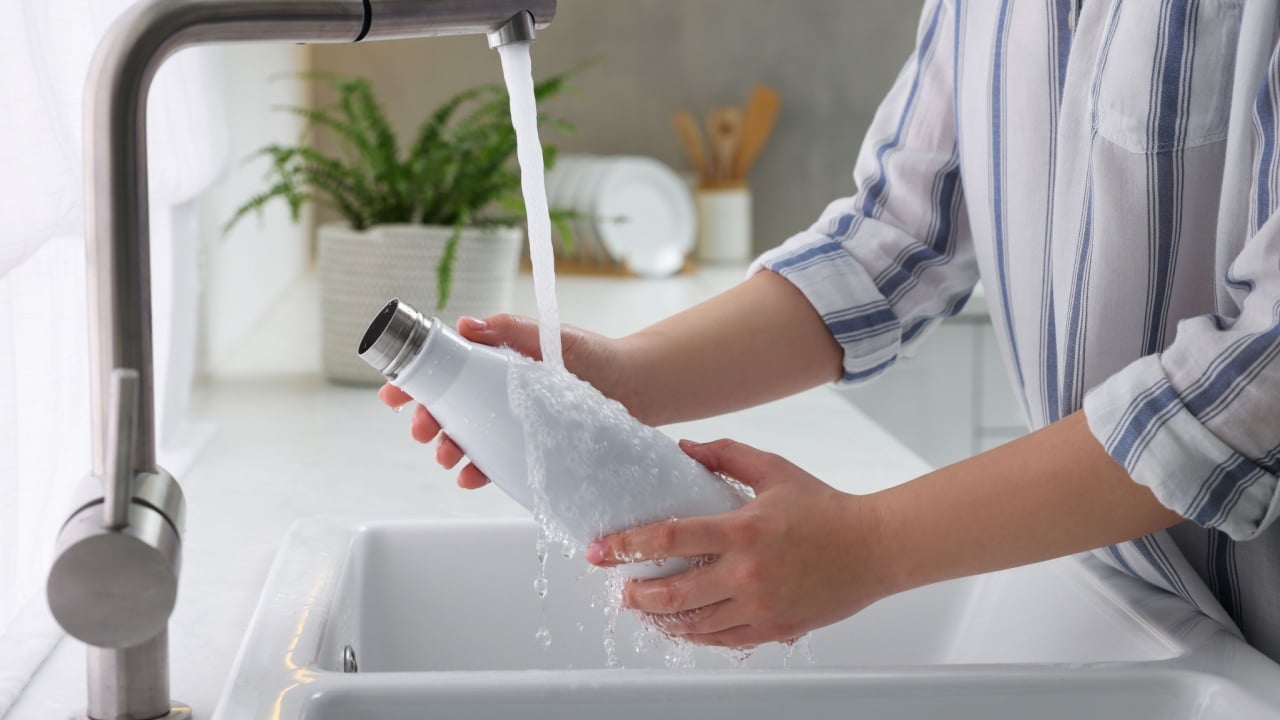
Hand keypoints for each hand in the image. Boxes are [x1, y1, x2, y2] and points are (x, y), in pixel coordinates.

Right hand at [378, 314, 628, 488]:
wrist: (637, 388)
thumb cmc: (595, 357)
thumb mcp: (551, 337)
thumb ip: (511, 330)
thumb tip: (466, 325)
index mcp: (494, 364)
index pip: (444, 372)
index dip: (414, 382)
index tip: (393, 393)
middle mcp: (497, 395)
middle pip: (447, 410)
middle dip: (426, 422)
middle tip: (421, 430)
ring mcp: (511, 424)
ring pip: (466, 440)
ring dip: (448, 449)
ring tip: (447, 457)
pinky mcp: (530, 450)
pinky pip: (496, 464)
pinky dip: (478, 472)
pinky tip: (470, 477)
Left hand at [585, 438, 890, 648]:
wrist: (874, 548)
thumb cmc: (826, 508)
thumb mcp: (774, 471)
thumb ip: (726, 455)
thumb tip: (684, 448)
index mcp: (743, 531)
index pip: (669, 538)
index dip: (627, 545)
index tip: (602, 551)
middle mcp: (747, 574)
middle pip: (673, 593)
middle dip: (637, 595)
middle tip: (621, 590)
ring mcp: (760, 607)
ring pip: (695, 625)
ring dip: (662, 620)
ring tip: (646, 610)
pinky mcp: (775, 629)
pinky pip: (724, 641)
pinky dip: (698, 636)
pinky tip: (685, 626)